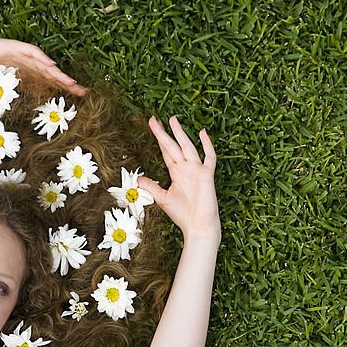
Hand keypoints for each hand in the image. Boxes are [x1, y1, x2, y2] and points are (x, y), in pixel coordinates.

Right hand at [0, 38, 87, 95]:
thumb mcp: (12, 86)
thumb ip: (26, 92)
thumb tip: (39, 106)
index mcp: (33, 73)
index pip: (53, 81)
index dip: (66, 88)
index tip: (80, 96)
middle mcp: (34, 64)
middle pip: (54, 74)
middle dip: (68, 82)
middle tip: (82, 91)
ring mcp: (27, 55)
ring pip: (46, 65)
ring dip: (58, 73)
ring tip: (70, 81)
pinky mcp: (18, 47)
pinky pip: (32, 52)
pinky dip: (42, 58)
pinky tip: (50, 64)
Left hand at [139, 116, 220, 240]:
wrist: (197, 226)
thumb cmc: (183, 215)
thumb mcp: (162, 198)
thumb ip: (151, 186)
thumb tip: (137, 178)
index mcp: (176, 173)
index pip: (166, 152)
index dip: (159, 139)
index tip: (152, 127)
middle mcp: (186, 168)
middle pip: (173, 146)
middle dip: (164, 133)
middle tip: (154, 119)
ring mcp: (197, 170)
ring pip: (187, 147)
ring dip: (180, 134)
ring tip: (172, 120)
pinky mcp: (206, 175)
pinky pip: (209, 157)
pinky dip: (207, 145)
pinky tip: (202, 133)